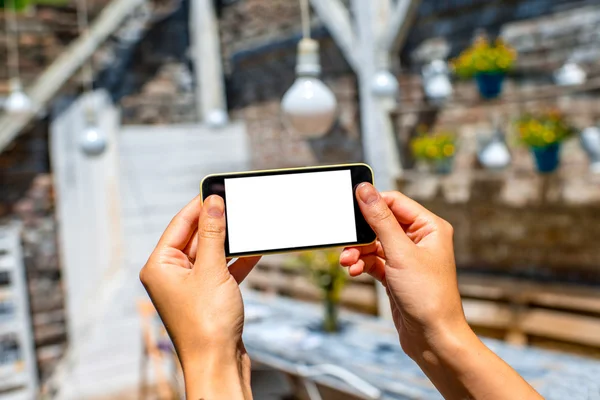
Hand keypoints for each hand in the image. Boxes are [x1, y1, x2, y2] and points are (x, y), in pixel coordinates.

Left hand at [140, 195, 259, 399]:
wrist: (219, 364)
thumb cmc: (207, 323)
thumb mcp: (211, 270)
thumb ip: (214, 234)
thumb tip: (213, 203)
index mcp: (160, 266)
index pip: (180, 224)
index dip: (199, 205)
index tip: (217, 188)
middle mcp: (171, 275)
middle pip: (196, 237)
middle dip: (217, 223)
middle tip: (237, 204)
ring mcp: (190, 287)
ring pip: (211, 254)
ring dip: (230, 242)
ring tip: (248, 224)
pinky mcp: (208, 297)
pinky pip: (222, 270)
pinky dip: (237, 261)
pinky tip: (254, 250)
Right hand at [340, 183, 464, 356]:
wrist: (432, 338)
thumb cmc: (428, 296)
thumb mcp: (400, 253)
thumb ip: (380, 220)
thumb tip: (365, 190)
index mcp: (430, 227)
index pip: (395, 202)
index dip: (372, 203)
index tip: (349, 206)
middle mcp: (420, 239)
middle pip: (381, 223)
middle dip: (361, 234)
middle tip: (346, 240)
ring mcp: (407, 258)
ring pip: (374, 244)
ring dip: (358, 251)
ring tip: (348, 262)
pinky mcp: (396, 274)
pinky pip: (373, 261)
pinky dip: (362, 264)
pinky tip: (355, 271)